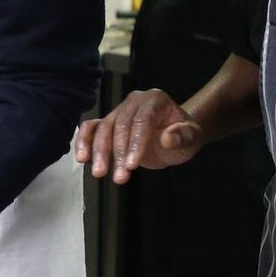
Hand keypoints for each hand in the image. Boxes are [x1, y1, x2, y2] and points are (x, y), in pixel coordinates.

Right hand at [74, 88, 202, 183]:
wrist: (175, 137)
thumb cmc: (183, 136)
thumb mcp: (192, 138)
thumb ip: (184, 136)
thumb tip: (168, 138)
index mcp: (155, 99)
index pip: (142, 120)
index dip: (135, 143)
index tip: (132, 165)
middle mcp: (134, 101)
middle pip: (119, 126)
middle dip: (117, 153)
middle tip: (119, 177)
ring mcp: (118, 111)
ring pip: (102, 129)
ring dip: (99, 152)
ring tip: (98, 173)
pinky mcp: (108, 123)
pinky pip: (91, 128)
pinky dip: (84, 141)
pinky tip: (82, 157)